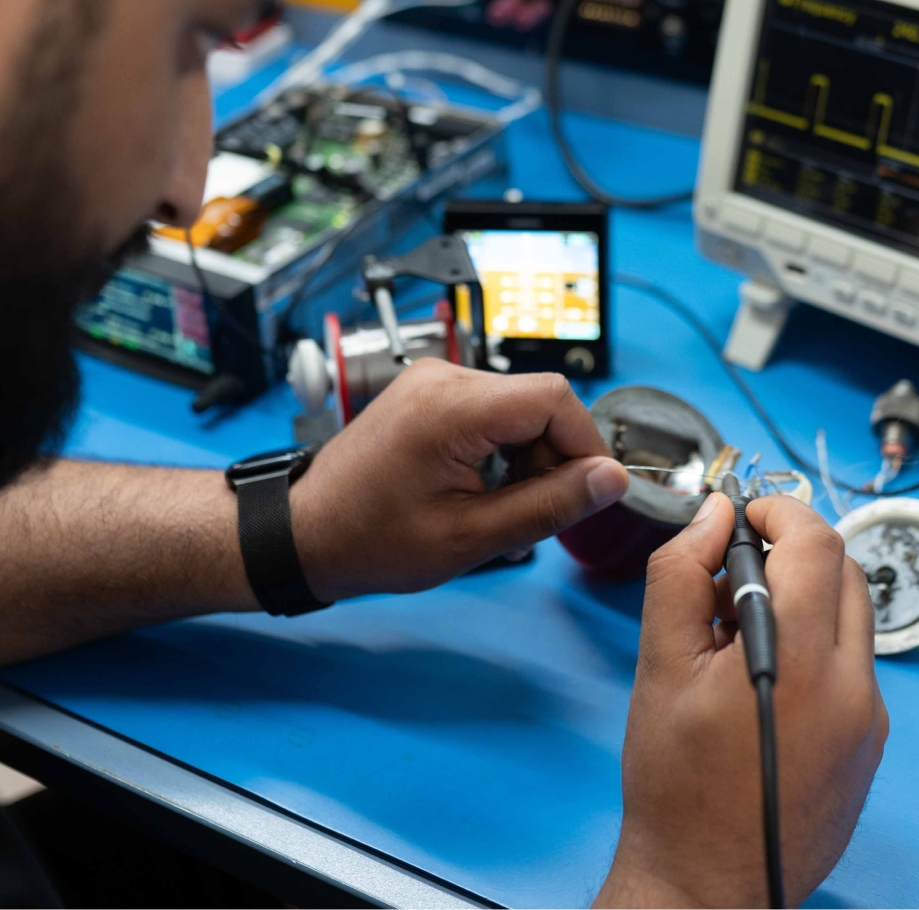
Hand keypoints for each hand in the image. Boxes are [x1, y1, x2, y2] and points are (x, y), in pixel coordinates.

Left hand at [286, 359, 628, 602]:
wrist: (306, 533)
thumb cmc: (372, 540)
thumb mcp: (472, 537)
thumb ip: (549, 504)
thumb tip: (612, 480)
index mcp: (452, 406)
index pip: (554, 398)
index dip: (584, 446)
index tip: (586, 493)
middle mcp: (444, 378)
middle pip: (540, 402)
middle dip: (552, 459)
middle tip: (531, 515)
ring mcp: (433, 381)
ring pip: (519, 408)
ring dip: (527, 458)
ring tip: (498, 510)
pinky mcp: (429, 393)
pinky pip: (491, 411)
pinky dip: (502, 450)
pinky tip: (480, 491)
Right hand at [597, 493, 887, 907]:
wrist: (705, 882)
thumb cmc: (675, 788)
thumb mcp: (660, 668)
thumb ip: (682, 576)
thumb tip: (712, 518)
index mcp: (802, 662)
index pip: (816, 544)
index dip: (779, 511)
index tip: (745, 515)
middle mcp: (853, 688)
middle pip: (844, 573)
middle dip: (792, 551)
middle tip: (734, 571)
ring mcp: (869, 720)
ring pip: (853, 618)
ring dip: (806, 599)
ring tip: (741, 632)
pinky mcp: (870, 745)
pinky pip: (855, 666)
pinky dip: (819, 647)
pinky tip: (765, 676)